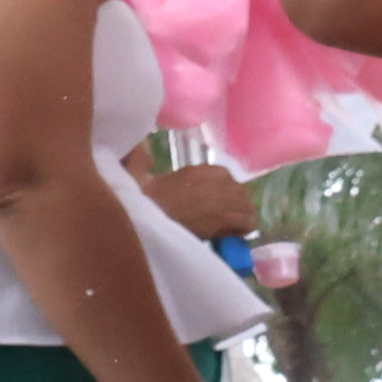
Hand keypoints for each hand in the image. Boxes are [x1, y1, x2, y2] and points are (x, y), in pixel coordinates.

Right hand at [139, 161, 261, 241]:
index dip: (220, 190)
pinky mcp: (225, 220)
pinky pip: (246, 223)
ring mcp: (223, 200)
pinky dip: (243, 230)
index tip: (210, 200)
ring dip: (240, 216)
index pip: (224, 176)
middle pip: (239, 191)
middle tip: (222, 216)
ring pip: (246, 206)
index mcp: (199, 170)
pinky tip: (233, 236)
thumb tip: (141, 145)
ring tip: (230, 227)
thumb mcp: (135, 173)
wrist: (142, 221)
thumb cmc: (137, 200)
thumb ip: (141, 157)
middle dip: (233, 203)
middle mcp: (216, 181)